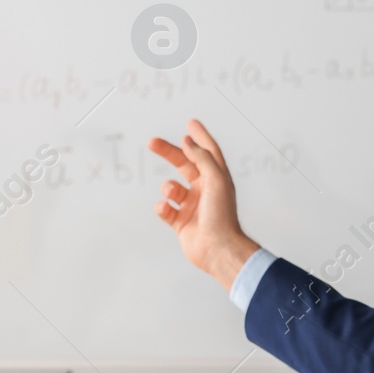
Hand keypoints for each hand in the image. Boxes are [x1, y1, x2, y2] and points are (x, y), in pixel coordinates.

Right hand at [146, 119, 259, 290]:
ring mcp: (192, 206)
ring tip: (171, 193)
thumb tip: (189, 141)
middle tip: (152, 142)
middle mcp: (205, 190)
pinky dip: (162, 207)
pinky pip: (165, 209)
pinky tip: (165, 209)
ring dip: (167, 187)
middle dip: (169, 153)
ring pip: (172, 188)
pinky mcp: (181, 222)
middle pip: (184, 164)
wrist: (217, 249)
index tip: (189, 124)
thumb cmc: (221, 215)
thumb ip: (202, 158)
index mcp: (217, 178)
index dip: (199, 137)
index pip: (208, 152)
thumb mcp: (216, 180)